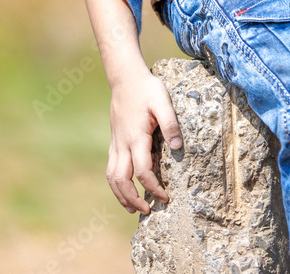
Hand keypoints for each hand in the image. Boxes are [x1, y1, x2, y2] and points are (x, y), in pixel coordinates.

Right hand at [106, 70, 182, 214]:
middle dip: (133, 200)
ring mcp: (116, 143)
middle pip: (121, 181)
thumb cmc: (146, 89)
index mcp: (136, 137)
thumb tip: (178, 147)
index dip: (153, 188)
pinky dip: (116, 183)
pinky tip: (125, 187)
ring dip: (121, 195)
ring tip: (133, 208)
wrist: (125, 78)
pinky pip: (111, 168)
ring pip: (112, 177)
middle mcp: (122, 144)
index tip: (165, 197)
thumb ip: (170, 124)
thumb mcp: (163, 102)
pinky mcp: (114, 141)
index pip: (142, 171)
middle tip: (148, 211)